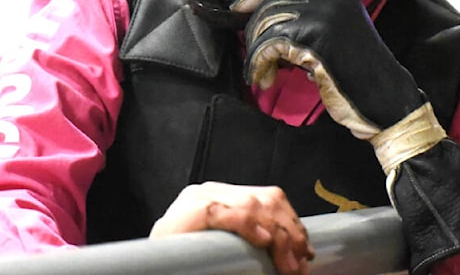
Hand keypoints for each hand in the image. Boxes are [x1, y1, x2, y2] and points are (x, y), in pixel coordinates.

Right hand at [149, 181, 314, 274]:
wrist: (153, 269)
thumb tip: (297, 252)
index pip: (267, 198)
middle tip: (299, 266)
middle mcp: (208, 191)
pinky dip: (246, 225)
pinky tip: (262, 241)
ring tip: (286, 267)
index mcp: (220, 198)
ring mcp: (195, 199)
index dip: (292, 224)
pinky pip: (221, 212)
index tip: (306, 253)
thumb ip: (251, 240)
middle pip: (265, 199)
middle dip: (289, 232)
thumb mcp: (227, 249)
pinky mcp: (185, 213)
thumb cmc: (192, 264)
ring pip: (251, 204)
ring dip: (277, 238)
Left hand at [232, 0, 426, 137]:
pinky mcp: (316, 40)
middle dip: (254, 28)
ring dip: (256, 51)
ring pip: (268, 22)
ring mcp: (325, 17)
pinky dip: (260, 63)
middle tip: (253, 55)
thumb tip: (264, 21)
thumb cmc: (357, 77)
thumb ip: (307, 22)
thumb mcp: (334, 37)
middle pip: (273, 0)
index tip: (240, 8)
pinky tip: (264, 79)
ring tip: (260, 73)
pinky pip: (271, 44)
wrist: (387, 102)